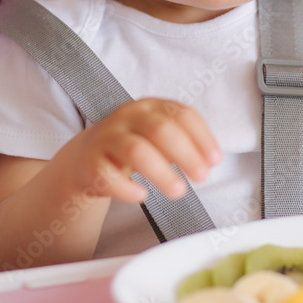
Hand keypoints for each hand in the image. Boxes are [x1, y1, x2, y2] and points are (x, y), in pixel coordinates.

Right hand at [58, 98, 220, 202]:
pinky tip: (141, 195)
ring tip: (177, 191)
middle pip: (161, 130)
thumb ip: (185, 143)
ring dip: (161, 172)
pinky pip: (106, 174)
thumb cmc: (134, 145)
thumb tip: (209, 160)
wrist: (87, 156)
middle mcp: (129, 117)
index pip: (182, 114)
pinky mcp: (90, 162)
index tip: (215, 160)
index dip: (202, 137)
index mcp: (151, 107)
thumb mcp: (160, 136)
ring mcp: (107, 137)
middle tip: (202, 177)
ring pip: (136, 150)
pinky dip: (126, 187)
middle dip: (186, 154)